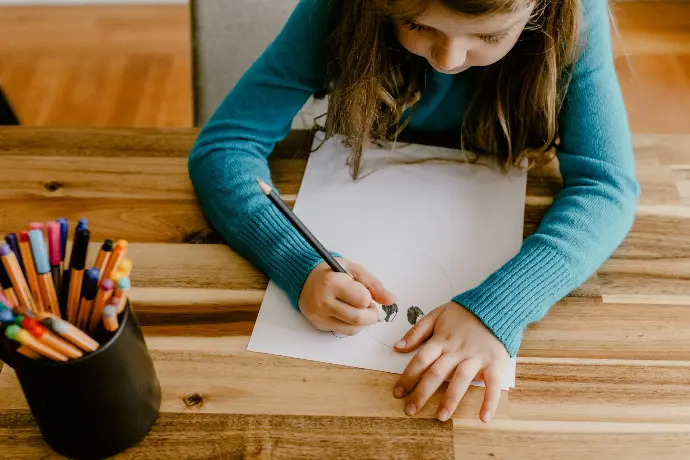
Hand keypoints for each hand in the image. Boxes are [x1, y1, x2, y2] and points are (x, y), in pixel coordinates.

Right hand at [299, 259, 395, 335]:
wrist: (304, 278)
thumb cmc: (332, 272)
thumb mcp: (353, 269)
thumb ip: (373, 284)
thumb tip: (391, 300)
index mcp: (332, 283)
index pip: (362, 300)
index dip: (369, 298)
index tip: (366, 293)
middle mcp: (324, 301)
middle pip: (358, 319)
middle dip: (371, 315)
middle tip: (369, 306)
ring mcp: (319, 315)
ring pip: (352, 329)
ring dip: (362, 322)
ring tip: (358, 309)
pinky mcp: (318, 324)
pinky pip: (343, 332)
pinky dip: (352, 325)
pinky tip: (348, 314)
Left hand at [393, 302, 508, 422]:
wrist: (496, 305)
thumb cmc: (465, 312)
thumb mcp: (437, 314)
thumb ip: (417, 331)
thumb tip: (397, 347)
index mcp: (442, 340)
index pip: (421, 360)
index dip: (408, 376)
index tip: (398, 392)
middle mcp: (457, 350)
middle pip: (436, 373)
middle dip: (422, 393)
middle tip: (410, 410)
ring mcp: (476, 357)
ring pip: (460, 380)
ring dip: (450, 400)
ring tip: (441, 416)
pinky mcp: (495, 362)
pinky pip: (492, 384)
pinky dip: (490, 401)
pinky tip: (484, 417)